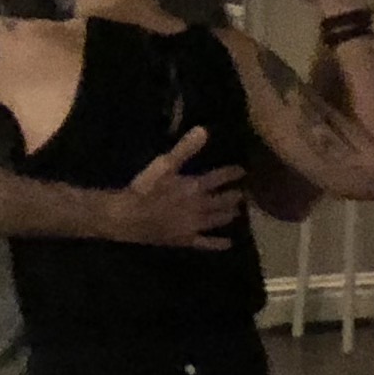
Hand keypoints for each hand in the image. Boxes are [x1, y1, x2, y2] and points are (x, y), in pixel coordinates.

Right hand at [101, 128, 245, 251]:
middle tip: (245, 193)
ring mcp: (195, 225)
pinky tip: (229, 243)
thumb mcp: (164, 164)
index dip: (232, 173)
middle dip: (235, 196)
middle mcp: (200, 206)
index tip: (243, 171)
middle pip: (222, 200)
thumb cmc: (145, 188)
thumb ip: (185, 149)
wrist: (128, 216)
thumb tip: (204, 130)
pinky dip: (218, 243)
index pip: (220, 177)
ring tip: (238, 212)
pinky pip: (206, 243)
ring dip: (229, 214)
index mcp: (195, 186)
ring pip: (217, 219)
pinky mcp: (186, 239)